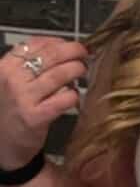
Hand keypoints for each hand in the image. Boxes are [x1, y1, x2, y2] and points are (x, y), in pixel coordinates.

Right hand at [0, 38, 86, 172]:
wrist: (2, 144)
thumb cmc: (10, 110)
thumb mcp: (11, 81)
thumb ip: (29, 63)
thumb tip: (61, 46)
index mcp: (5, 66)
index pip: (36, 44)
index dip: (59, 42)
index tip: (70, 45)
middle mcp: (12, 79)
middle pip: (51, 55)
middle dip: (74, 51)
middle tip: (84, 55)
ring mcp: (23, 98)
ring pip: (60, 75)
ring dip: (77, 70)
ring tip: (82, 71)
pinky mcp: (35, 117)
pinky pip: (64, 99)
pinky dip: (73, 95)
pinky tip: (73, 97)